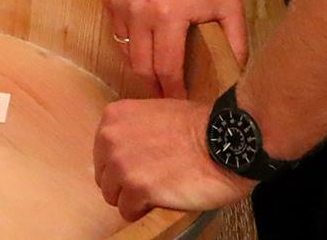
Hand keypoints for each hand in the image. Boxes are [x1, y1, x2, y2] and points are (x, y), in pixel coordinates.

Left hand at [94, 98, 252, 220]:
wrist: (224, 141)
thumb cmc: (199, 127)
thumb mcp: (154, 114)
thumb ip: (133, 130)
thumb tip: (126, 150)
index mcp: (114, 118)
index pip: (102, 153)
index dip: (121, 165)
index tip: (139, 169)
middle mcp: (110, 139)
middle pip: (104, 175)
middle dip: (124, 184)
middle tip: (150, 185)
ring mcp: (122, 164)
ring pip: (113, 196)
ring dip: (133, 199)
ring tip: (157, 194)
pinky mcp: (138, 189)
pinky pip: (128, 211)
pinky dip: (143, 212)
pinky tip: (161, 202)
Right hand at [102, 0, 248, 97]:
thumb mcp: (230, 7)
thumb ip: (237, 44)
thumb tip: (237, 78)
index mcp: (169, 16)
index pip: (166, 68)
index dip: (173, 90)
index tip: (179, 100)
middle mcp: (138, 10)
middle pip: (140, 65)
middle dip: (153, 84)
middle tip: (164, 92)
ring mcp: (118, 1)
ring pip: (124, 49)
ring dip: (139, 62)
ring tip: (154, 67)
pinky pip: (115, 28)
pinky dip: (128, 39)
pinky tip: (144, 38)